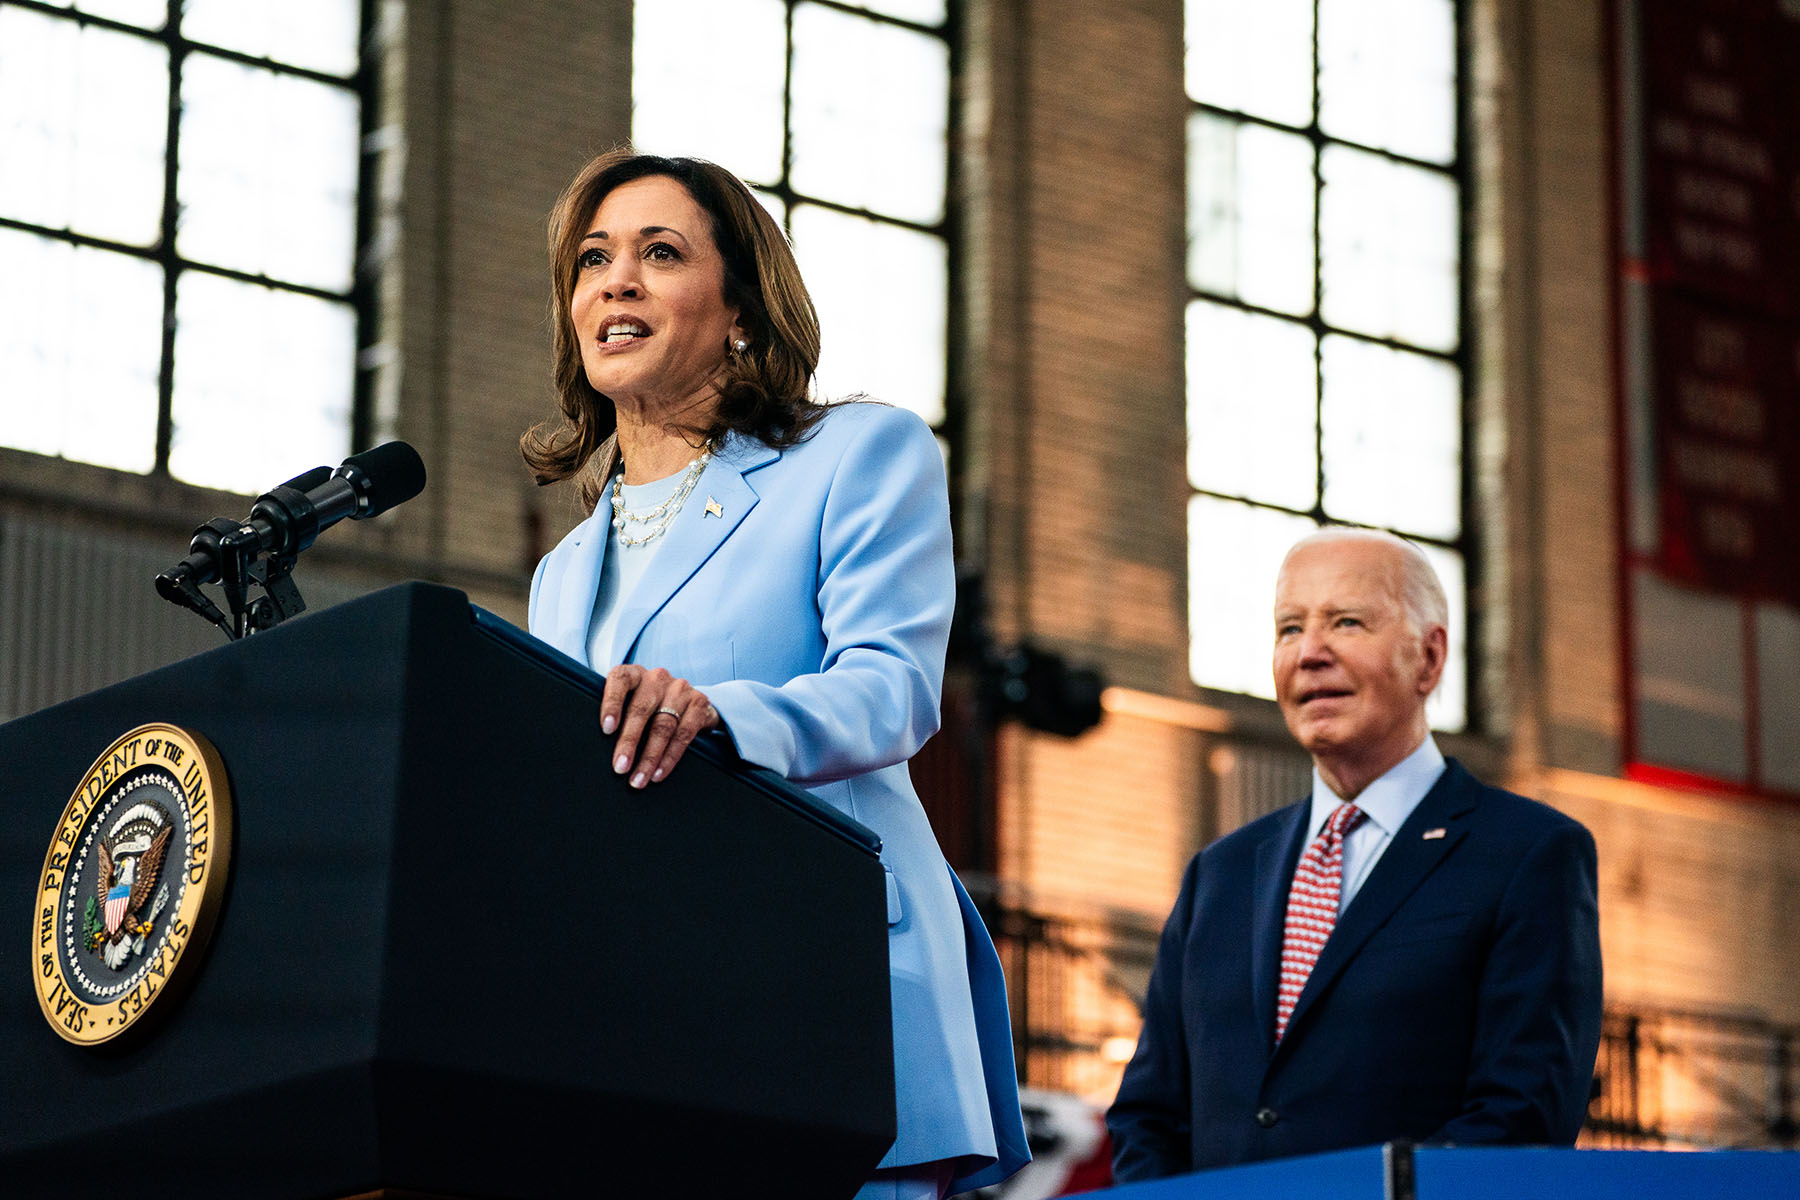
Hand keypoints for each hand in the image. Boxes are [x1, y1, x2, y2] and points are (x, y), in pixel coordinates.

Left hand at [600, 664, 721, 787]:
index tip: (606, 729)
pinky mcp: (699, 703)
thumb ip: (617, 714)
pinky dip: (670, 757)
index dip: (612, 703)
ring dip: (650, 757)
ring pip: (663, 726)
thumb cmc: (650, 706)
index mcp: (635, 674)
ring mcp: (680, 689)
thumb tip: (595, 747)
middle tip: (620, 767)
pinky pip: (684, 734)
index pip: (620, 680)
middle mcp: (657, 677)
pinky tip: (659, 772)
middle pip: (641, 710)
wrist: (691, 702)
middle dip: (629, 742)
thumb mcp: (632, 701)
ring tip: (638, 778)